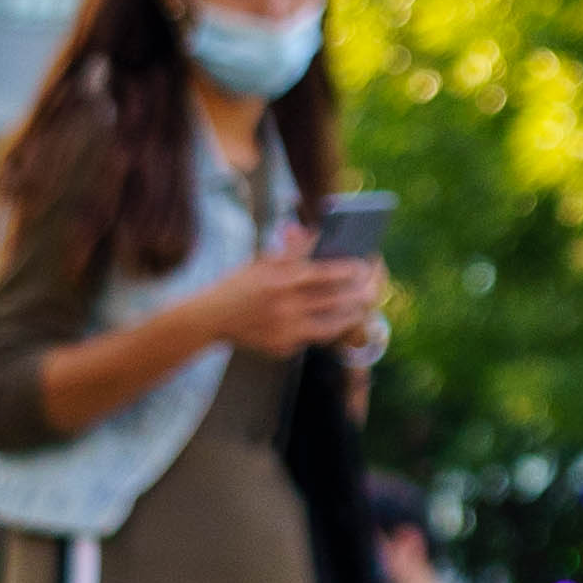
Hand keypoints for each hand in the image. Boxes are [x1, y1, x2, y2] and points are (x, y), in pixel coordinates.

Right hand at [212, 243, 381, 358]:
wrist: (210, 318)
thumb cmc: (241, 284)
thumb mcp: (263, 262)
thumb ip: (292, 251)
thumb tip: (318, 234)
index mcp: (280, 280)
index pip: (324, 274)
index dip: (349, 270)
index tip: (365, 265)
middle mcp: (284, 307)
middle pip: (333, 301)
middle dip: (357, 294)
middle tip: (372, 289)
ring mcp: (283, 331)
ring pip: (330, 326)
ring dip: (349, 316)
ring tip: (360, 308)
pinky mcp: (281, 349)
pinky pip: (310, 339)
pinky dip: (323, 330)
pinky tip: (336, 322)